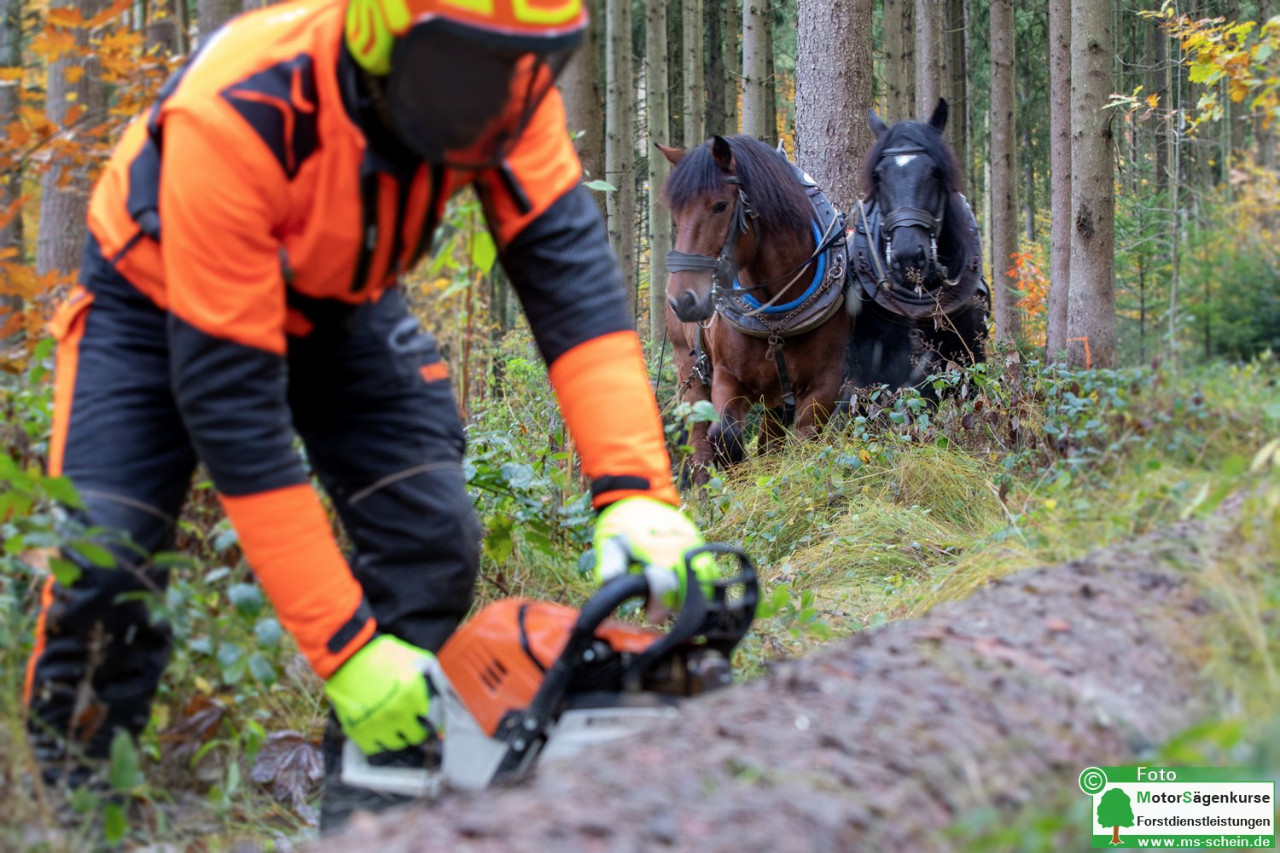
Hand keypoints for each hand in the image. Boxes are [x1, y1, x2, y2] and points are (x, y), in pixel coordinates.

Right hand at [323, 635, 433, 754]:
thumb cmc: (382, 655)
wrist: (347, 657)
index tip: (423, 720)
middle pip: (414, 737)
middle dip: (414, 730)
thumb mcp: (413, 659)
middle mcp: (397, 714)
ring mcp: (376, 724)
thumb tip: (440, 694)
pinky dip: (377, 742)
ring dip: (396, 737)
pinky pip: (373, 747)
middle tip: (410, 725)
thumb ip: (429, 677)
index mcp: (412, 696)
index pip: (429, 721)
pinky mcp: (357, 730)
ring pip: (394, 744)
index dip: (427, 720)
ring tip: (393, 727)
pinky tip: (378, 731)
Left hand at [592, 496, 717, 618]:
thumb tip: (610, 583)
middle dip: (673, 605)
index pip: (665, 587)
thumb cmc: (621, 523)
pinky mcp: (699, 544)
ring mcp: (693, 545)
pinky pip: (709, 571)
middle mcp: (679, 549)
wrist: (640, 494)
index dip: (659, 608)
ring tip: (670, 596)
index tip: (649, 616)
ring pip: (704, 583)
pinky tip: (683, 587)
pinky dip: (700, 584)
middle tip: (656, 605)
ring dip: (689, 597)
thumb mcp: (609, 542)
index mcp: (655, 550)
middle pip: (688, 591)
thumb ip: (610, 564)